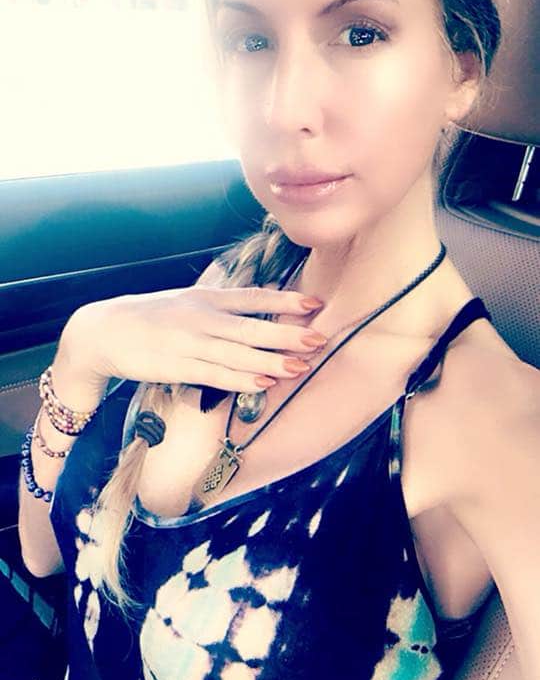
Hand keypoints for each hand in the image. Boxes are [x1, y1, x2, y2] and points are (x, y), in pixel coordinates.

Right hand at [58, 286, 325, 394]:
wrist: (103, 332)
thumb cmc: (152, 317)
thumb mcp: (187, 301)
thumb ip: (221, 306)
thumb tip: (260, 308)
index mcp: (205, 297)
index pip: (252, 297)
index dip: (285, 301)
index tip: (315, 304)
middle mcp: (200, 317)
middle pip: (251, 327)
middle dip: (287, 334)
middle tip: (319, 338)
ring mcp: (189, 343)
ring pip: (236, 353)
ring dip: (271, 361)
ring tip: (301, 367)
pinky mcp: (176, 367)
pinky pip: (214, 374)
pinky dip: (241, 379)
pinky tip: (264, 382)